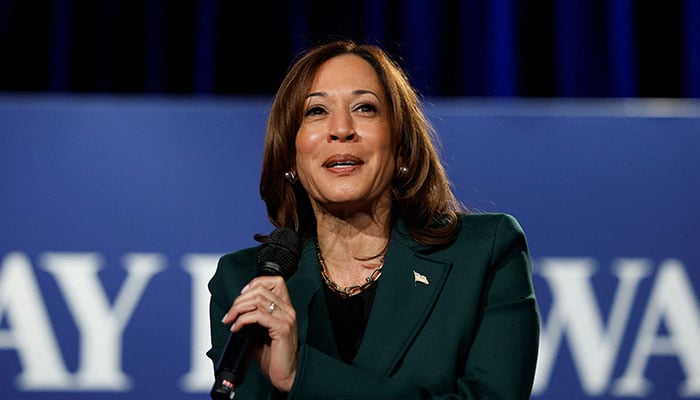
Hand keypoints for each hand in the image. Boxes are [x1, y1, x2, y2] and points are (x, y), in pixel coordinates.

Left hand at [221, 275, 297, 391]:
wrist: (286, 374)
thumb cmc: (275, 356)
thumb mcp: (263, 332)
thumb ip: (255, 318)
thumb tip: (236, 311)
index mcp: (285, 308)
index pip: (274, 281)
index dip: (255, 283)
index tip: (242, 296)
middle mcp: (288, 310)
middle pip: (261, 289)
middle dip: (240, 299)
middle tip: (230, 313)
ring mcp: (286, 318)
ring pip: (258, 299)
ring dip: (238, 308)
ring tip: (230, 319)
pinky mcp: (281, 329)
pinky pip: (257, 316)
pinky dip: (243, 319)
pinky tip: (237, 327)